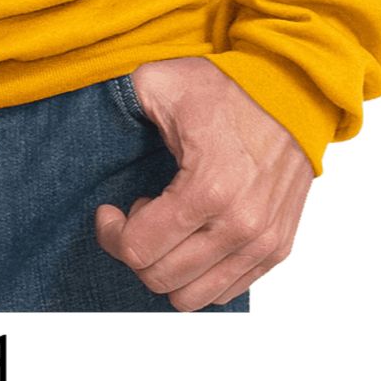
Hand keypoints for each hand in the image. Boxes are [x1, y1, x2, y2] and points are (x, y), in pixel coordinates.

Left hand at [94, 56, 313, 310]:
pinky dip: (199, 273)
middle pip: (160, 278)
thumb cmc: (226, 87)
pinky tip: (194, 232)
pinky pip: (225, 291)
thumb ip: (121, 99)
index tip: (110, 210)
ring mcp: (262, 242)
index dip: (111, 233)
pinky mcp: (277, 249)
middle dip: (136, 250)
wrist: (291, 91)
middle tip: (139, 213)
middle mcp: (239, 225)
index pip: (138, 249)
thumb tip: (89, 113)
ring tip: (168, 224)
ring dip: (169, 266)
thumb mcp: (161, 83)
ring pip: (193, 297)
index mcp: (206, 189)